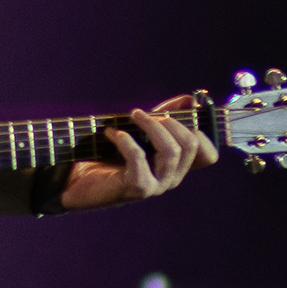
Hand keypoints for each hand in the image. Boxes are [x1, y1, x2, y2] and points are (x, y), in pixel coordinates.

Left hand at [60, 93, 216, 211]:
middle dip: (171, 120)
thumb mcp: (140, 131)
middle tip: (146, 113)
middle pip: (191, 145)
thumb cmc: (109, 154)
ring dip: (152, 126)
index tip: (184, 110)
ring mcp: (157, 185)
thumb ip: (164, 116)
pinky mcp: (137, 188)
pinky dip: (126, 140)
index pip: (209, 155)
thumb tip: (189, 99)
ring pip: (172, 151)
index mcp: (177, 165)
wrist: (77, 180)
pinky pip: (140, 159)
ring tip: (133, 115)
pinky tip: (112, 133)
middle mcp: (172, 177)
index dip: (203, 129)